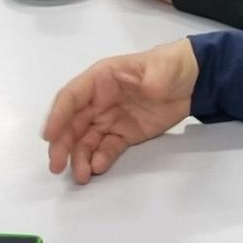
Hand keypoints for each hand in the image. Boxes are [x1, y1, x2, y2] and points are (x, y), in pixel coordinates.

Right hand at [43, 39, 198, 182]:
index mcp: (101, 79)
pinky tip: (97, 168)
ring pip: (86, 140)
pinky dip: (100, 159)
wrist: (192, 81)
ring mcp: (110, 118)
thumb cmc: (171, 67)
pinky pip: (107, 148)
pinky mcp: (124, 134)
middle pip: (72, 123)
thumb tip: (148, 87)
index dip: (59, 115)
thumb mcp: (162, 66)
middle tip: (56, 166)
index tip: (49, 136)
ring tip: (81, 176)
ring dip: (79, 157)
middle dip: (62, 145)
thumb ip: (152, 77)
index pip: (72, 97)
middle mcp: (99, 100)